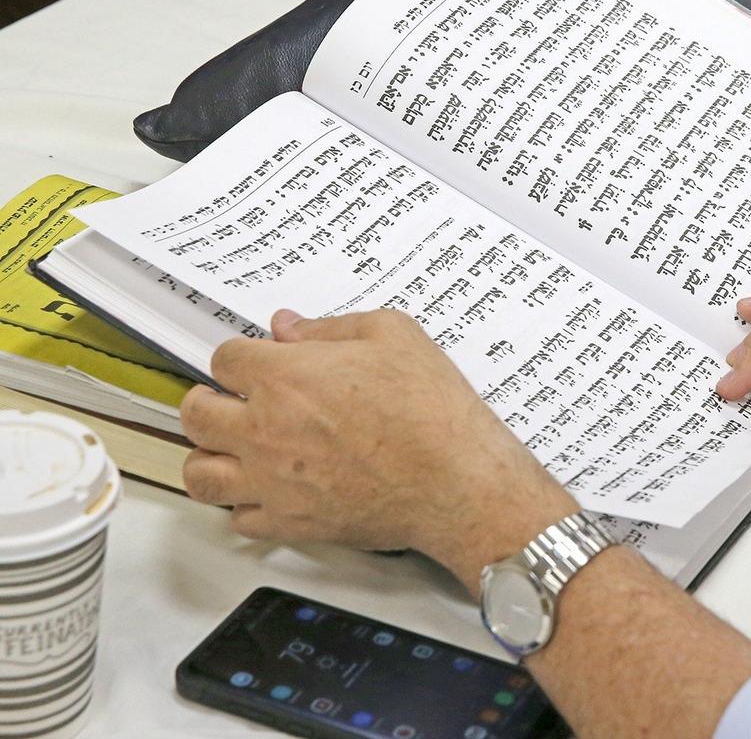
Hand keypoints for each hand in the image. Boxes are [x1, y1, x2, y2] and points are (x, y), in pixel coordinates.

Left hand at [180, 308, 576, 591]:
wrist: (456, 480)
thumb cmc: (431, 410)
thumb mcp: (393, 335)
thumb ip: (331, 328)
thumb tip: (290, 327)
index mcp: (285, 377)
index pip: (224, 359)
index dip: (243, 356)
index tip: (259, 362)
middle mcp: (265, 430)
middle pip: (195, 414)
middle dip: (210, 400)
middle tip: (233, 401)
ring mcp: (273, 482)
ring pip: (199, 474)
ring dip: (211, 455)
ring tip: (234, 448)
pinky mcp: (290, 523)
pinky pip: (238, 519)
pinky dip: (245, 504)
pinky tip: (268, 489)